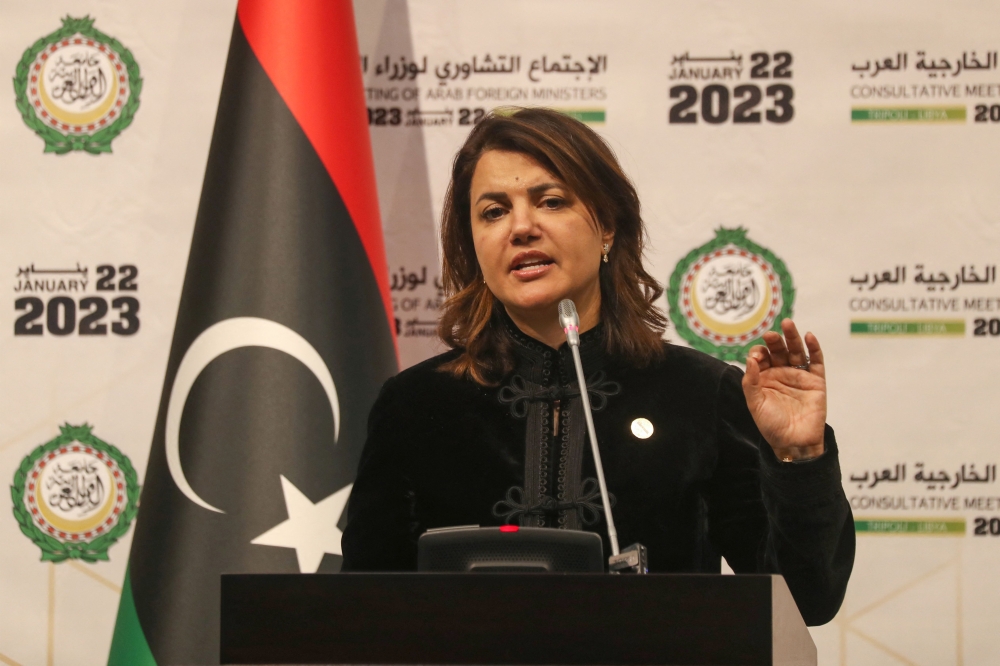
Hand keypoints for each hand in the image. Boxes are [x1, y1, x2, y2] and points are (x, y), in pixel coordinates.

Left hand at [742, 319, 826, 460]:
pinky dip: (814, 348)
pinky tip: (809, 336)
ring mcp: (799, 375)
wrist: (793, 442)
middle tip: (770, 334)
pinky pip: (816, 361)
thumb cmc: (771, 425)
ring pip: (796, 351)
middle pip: (778, 350)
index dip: (758, 353)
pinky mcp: (816, 380)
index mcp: (765, 377)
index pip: (761, 357)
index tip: (756, 356)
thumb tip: (750, 358)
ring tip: (788, 324)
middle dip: (775, 341)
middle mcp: (782, 373)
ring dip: (793, 337)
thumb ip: (750, 381)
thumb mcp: (755, 403)